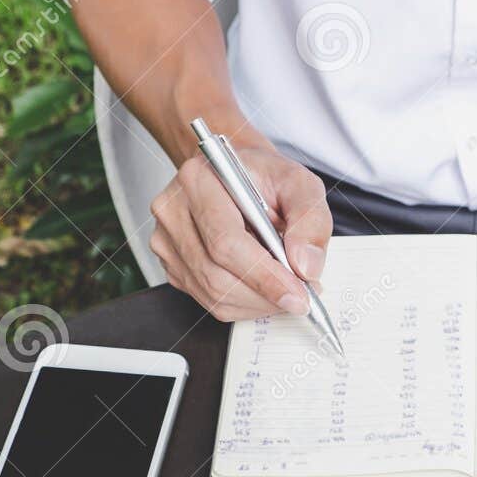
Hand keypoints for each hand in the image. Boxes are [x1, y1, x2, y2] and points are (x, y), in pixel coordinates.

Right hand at [149, 132, 332, 321]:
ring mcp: (167, 241)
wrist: (235, 173)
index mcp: (199, 181)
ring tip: (286, 289)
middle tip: (301, 297)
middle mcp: (174, 211)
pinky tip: (263, 287)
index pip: (226, 242)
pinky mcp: (172, 264)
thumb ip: (309, 221)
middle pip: (217, 275)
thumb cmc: (263, 177)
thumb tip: (305, 266)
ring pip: (214, 294)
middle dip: (266, 295)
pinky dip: (245, 303)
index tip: (298, 295)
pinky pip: (210, 300)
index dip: (265, 277)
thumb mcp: (299, 184)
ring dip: (258, 303)